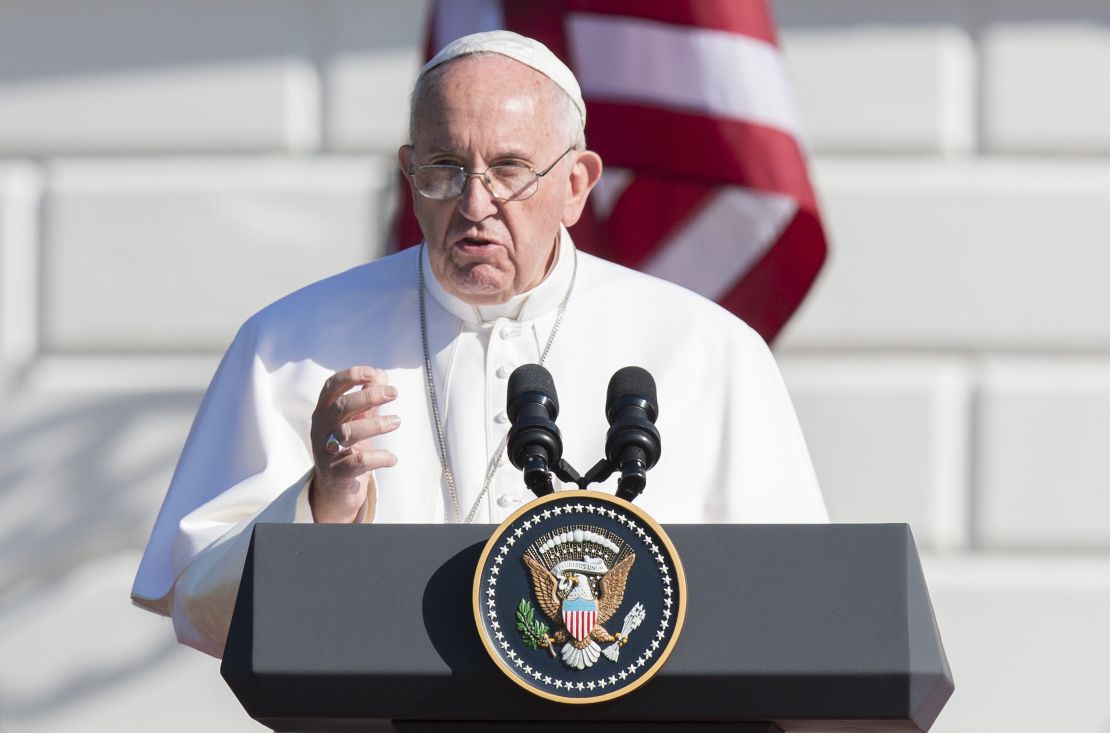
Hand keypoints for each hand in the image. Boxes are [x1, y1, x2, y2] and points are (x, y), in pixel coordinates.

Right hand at [309, 366, 399, 522]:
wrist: (334, 487)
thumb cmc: (347, 446)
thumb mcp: (356, 421)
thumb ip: (367, 400)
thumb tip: (381, 374)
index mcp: (324, 411)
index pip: (331, 387)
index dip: (350, 377)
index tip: (373, 372)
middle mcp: (321, 429)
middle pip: (340, 407)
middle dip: (368, 397)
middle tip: (393, 393)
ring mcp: (326, 451)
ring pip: (348, 433)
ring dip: (376, 425)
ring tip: (397, 421)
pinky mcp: (336, 473)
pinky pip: (357, 462)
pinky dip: (379, 458)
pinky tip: (393, 458)